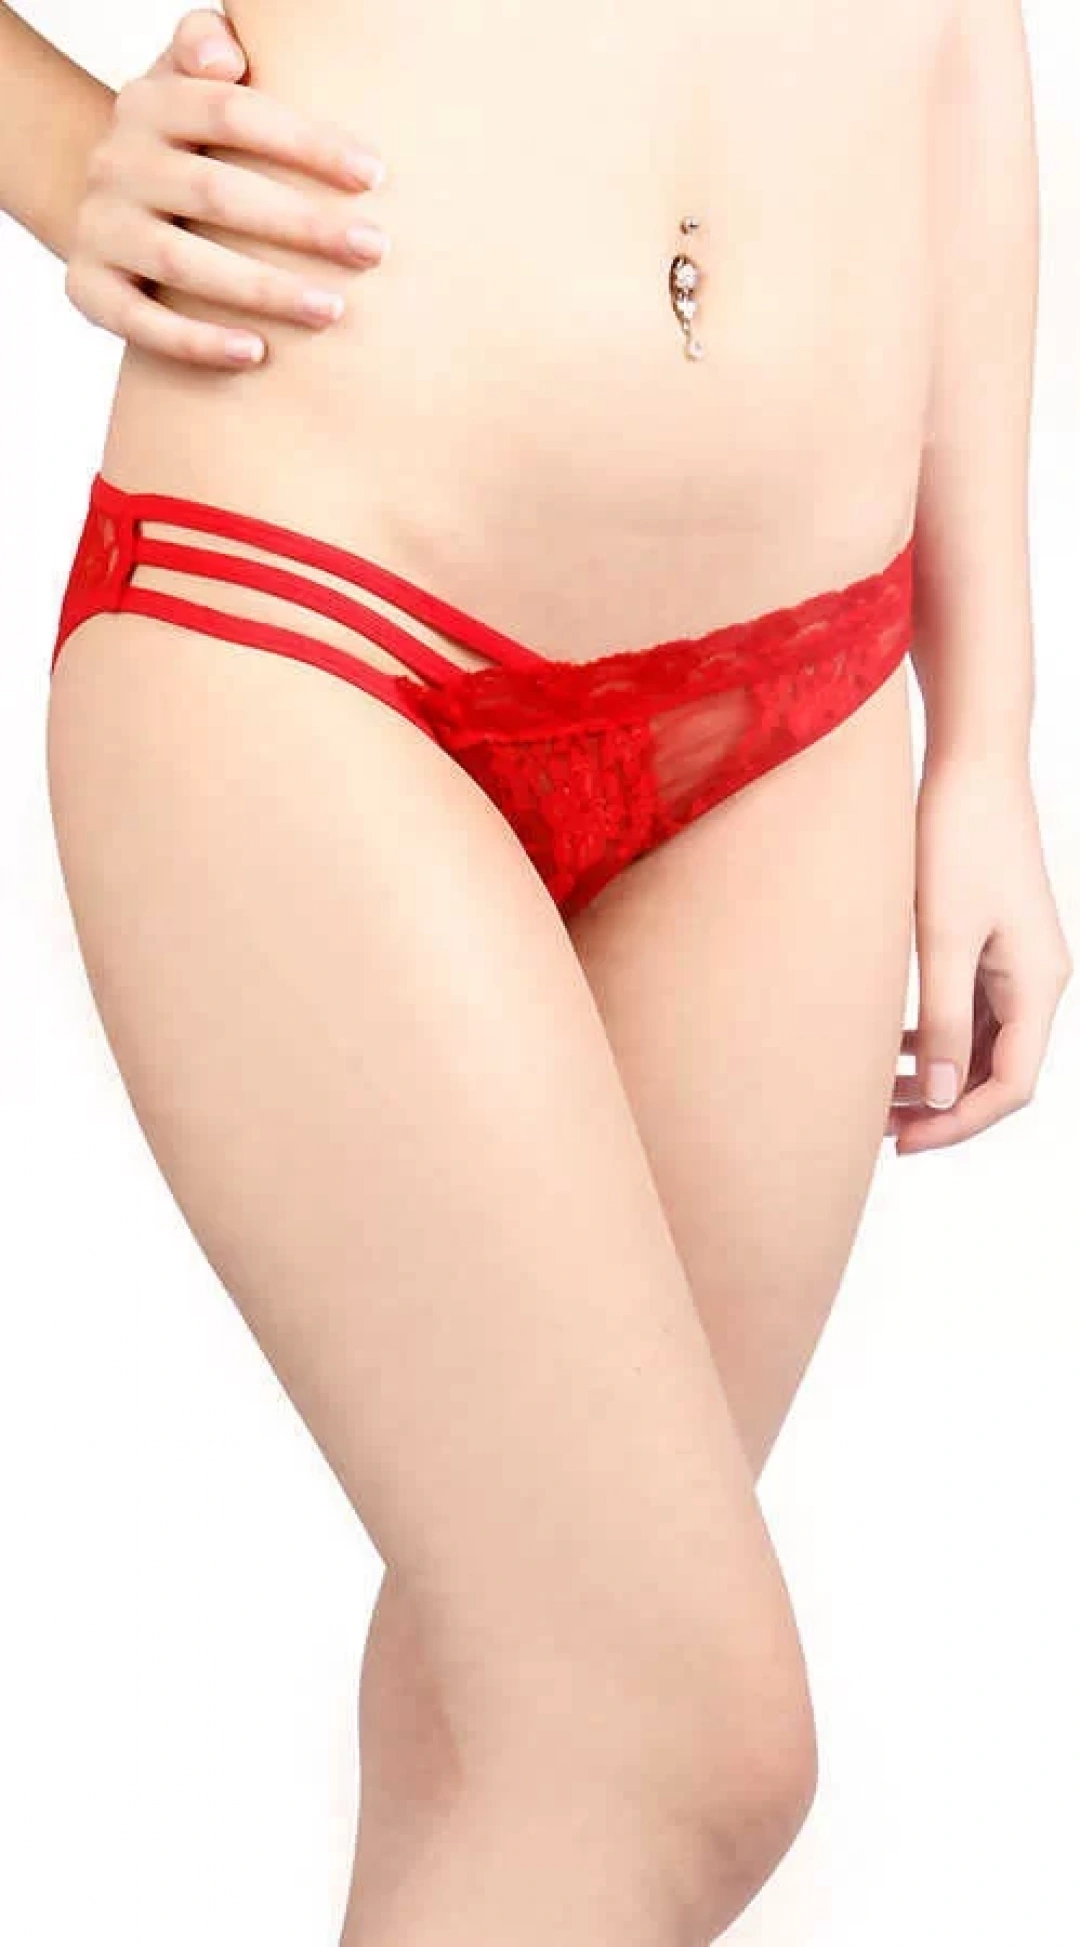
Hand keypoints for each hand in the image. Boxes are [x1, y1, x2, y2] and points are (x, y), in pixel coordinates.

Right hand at [64, 8, 387, 367]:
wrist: (113, 206)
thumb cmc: (189, 144)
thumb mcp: (191, 83)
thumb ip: (209, 45)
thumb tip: (225, 58)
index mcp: (152, 104)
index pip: (233, 112)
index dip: (305, 143)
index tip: (374, 176)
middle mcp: (116, 162)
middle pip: (216, 193)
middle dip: (301, 223)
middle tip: (374, 249)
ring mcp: (99, 227)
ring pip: (183, 263)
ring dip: (262, 289)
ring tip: (332, 310)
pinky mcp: (89, 289)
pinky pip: (140, 323)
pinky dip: (197, 342)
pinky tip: (257, 354)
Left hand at [887, 752, 1072, 1153]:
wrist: (972, 763)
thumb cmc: (956, 839)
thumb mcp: (941, 935)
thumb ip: (942, 1019)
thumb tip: (939, 1098)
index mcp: (1038, 985)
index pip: (1010, 1086)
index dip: (958, 1123)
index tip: (902, 1141)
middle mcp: (1038, 980)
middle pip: (998, 1073)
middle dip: (943, 1107)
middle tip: (879, 1131)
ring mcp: (1018, 962)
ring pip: (981, 1045)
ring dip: (935, 1076)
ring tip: (877, 1098)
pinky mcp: (993, 942)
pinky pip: (971, 1012)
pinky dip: (935, 1038)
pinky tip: (891, 1047)